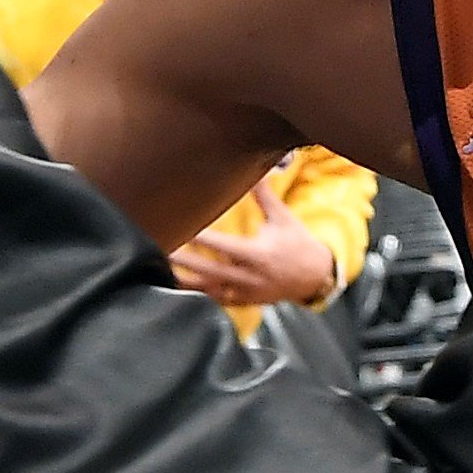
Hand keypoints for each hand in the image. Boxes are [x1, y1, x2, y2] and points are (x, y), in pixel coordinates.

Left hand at [170, 180, 338, 309]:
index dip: (203, 239)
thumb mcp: (283, 218)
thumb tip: (257, 170)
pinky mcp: (241, 302)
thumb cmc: (297, 244)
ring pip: (209, 290)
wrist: (314, 277)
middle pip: (211, 270)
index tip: (184, 230)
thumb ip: (265, 195)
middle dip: (186, 261)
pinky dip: (195, 295)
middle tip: (162, 249)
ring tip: (159, 270)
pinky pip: (214, 301)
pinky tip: (175, 286)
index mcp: (259, 255)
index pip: (225, 247)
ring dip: (184, 280)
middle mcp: (250, 277)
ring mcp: (244, 293)